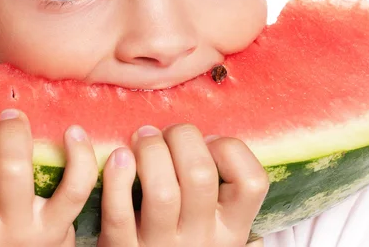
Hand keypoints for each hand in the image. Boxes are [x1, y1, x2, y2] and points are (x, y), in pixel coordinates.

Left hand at [97, 124, 268, 246]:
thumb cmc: (182, 242)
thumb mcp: (214, 226)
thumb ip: (220, 193)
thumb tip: (210, 142)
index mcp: (231, 229)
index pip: (252, 182)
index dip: (229, 148)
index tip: (208, 143)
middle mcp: (201, 239)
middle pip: (200, 175)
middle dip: (181, 137)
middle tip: (166, 134)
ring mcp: (161, 246)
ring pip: (162, 191)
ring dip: (150, 151)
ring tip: (142, 138)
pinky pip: (118, 211)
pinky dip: (116, 178)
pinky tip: (118, 158)